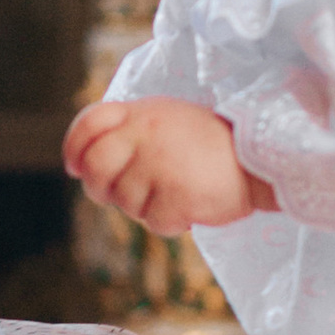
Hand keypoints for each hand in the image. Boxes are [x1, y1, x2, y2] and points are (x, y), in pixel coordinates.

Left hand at [64, 98, 272, 235]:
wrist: (260, 158)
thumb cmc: (212, 144)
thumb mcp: (167, 119)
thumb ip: (129, 131)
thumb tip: (81, 162)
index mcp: (142, 113)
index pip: (89, 123)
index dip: (74, 148)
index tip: (75, 167)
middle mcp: (146, 135)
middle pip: (96, 168)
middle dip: (101, 187)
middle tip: (125, 192)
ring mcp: (160, 164)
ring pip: (124, 201)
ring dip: (145, 206)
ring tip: (175, 191)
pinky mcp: (177, 194)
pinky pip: (153, 221)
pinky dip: (170, 221)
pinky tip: (190, 206)